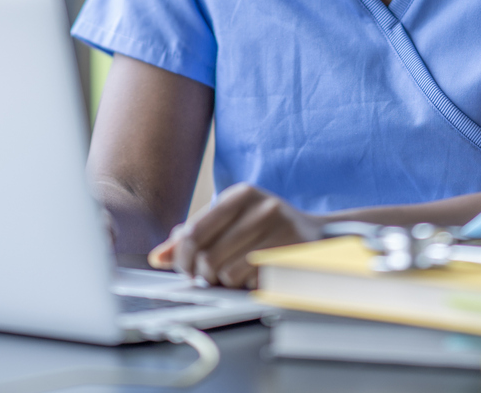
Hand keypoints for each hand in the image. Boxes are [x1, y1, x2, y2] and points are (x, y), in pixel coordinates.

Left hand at [146, 182, 322, 288]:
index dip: (182, 257)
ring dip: (225, 282)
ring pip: (227, 273)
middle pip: (207, 256)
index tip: (184, 268)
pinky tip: (254, 276)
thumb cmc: (268, 231)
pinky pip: (251, 283)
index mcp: (241, 194)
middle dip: (202, 274)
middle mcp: (261, 207)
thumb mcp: (233, 222)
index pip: (193, 231)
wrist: (320, 239)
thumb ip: (195, 235)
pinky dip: (246, 286)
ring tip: (235, 274)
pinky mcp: (291, 256)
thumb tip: (159, 256)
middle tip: (209, 275)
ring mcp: (280, 231)